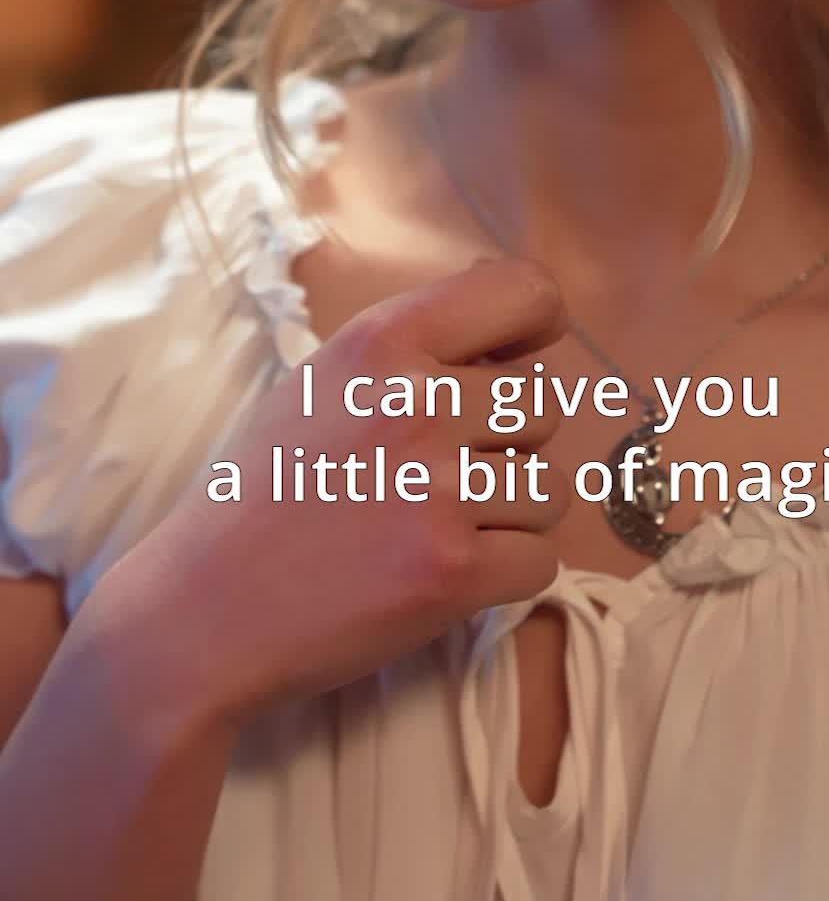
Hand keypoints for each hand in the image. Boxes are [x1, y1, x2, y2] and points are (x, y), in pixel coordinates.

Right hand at [108, 257, 571, 725]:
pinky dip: (503, 576)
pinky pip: (540, 562)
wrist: (204, 608)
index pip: (522, 292)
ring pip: (551, 490)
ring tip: (434, 526)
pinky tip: (440, 574)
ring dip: (510, 516)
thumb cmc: (269, 489)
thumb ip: (416, 351)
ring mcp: (437, 490)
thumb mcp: (326, 381)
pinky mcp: (451, 572)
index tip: (516, 359)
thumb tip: (522, 332)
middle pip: (545, 405)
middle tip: (444, 473)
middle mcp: (416, 403)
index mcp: (383, 341)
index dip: (535, 326)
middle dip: (511, 443)